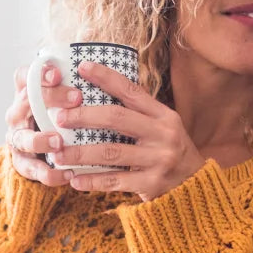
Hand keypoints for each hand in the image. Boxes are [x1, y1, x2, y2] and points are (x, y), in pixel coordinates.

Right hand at [5, 61, 84, 187]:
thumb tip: (115, 66)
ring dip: (40, 140)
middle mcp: (18, 114)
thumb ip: (80, 87)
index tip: (59, 73)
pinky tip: (67, 174)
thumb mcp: (68, 101)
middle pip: (25, 101)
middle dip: (49, 98)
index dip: (39, 73)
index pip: (25, 76)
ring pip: (22, 138)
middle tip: (76, 98)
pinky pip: (31, 169)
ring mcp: (18, 139)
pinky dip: (48, 174)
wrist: (43, 153)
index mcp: (27, 94)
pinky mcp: (22, 163)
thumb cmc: (64, 118)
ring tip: (59, 142)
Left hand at [48, 60, 206, 200]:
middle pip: (117, 118)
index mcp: (163, 115)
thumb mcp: (161, 127)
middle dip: (84, 116)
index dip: (106, 77)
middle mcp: (163, 134)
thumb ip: (136, 113)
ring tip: (57, 155)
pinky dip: (92, 180)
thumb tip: (96, 93)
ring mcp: (158, 159)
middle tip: (59, 118)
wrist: (195, 185)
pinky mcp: (151, 183)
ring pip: (110, 152)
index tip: (82, 67)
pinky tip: (74, 180)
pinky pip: (114, 181)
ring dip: (80, 153)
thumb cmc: (167, 151)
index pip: (131, 91)